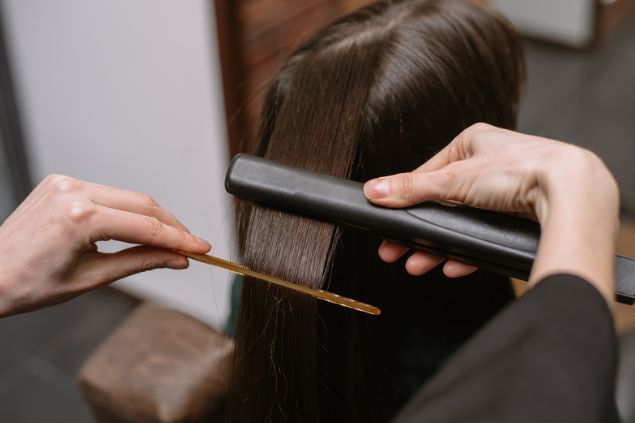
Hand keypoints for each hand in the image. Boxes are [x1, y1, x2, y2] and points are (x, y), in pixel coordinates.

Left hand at [0, 175, 210, 315]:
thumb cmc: (28, 284)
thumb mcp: (92, 278)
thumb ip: (141, 261)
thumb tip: (177, 258)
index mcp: (79, 218)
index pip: (146, 226)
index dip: (180, 238)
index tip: (202, 248)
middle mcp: (74, 192)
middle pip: (143, 204)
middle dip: (172, 225)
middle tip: (192, 246)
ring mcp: (66, 183)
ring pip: (128, 196)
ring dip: (152, 217)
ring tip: (169, 240)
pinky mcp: (62, 182)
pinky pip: (108, 193)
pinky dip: (128, 210)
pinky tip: (138, 227)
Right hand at [364, 123, 618, 301]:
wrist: (570, 192)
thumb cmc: (520, 170)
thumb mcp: (453, 179)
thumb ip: (411, 188)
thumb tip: (374, 190)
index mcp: (473, 142)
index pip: (429, 173)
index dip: (407, 200)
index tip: (390, 223)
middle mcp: (490, 163)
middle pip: (442, 203)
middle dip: (419, 231)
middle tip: (397, 250)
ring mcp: (505, 190)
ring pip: (462, 222)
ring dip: (438, 246)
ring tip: (418, 264)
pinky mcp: (518, 214)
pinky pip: (484, 235)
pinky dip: (466, 252)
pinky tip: (451, 265)